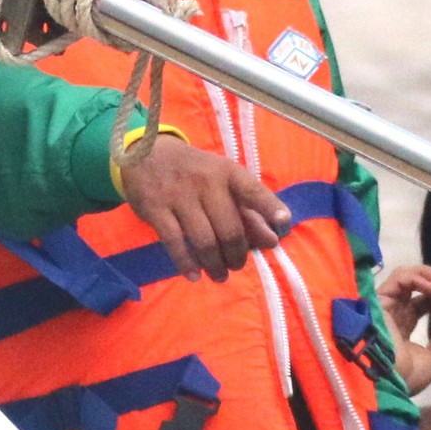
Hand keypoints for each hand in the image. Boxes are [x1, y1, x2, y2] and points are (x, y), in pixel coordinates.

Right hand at [119, 135, 290, 280]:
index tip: (284, 223)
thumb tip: (272, 240)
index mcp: (228, 173)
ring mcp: (179, 195)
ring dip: (216, 265)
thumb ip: (249, 211)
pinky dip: (187, 264)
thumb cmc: (195, 172)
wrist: (146, 154)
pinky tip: (195, 275)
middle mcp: (206, 182)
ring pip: (204, 241)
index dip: (270, 208)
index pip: (253, 191)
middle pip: (230, 229)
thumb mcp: (224, 182)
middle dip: (238, 255)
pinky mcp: (155, 208)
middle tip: (237, 265)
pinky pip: (175, 243)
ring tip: (220, 275)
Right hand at [379, 264, 430, 395]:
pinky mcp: (380, 298)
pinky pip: (400, 277)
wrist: (385, 382)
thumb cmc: (405, 376)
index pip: (421, 302)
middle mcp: (393, 313)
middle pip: (413, 284)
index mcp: (402, 327)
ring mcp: (386, 304)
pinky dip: (419, 278)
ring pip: (405, 275)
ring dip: (429, 275)